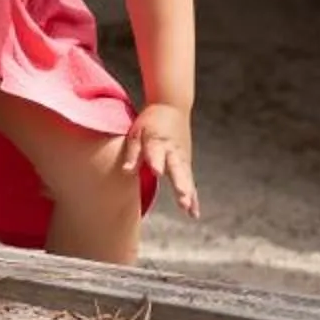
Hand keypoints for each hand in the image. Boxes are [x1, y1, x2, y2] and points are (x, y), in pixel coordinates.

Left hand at [122, 104, 198, 218]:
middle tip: (182, 199)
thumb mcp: (137, 131)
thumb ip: (132, 152)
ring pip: (186, 178)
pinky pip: (190, 182)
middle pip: (177, 169)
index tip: (156, 172)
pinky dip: (193, 197)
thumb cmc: (151, 121)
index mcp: (157, 141)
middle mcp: (172, 150)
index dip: (156, 161)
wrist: (172, 105)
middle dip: (179, 185)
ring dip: (188, 194)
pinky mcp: (186, 163)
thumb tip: (126, 171)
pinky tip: (194, 214)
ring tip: (189, 210)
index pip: (155, 152)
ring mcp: (182, 157)